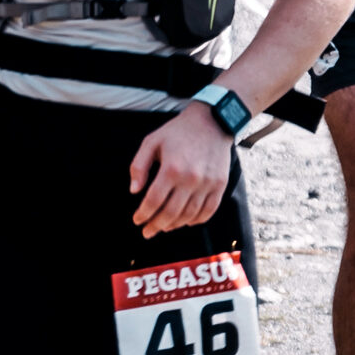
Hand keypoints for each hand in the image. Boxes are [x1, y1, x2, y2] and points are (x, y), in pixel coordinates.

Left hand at [130, 103, 232, 238]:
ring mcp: (208, 184)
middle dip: (156, 226)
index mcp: (172, 168)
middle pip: (171, 213)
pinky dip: (196, 220)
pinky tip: (185, 221)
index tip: (137, 220)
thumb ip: (139, 166)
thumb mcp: (151, 142)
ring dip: (174, 225)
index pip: (154, 201)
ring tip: (164, 227)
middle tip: (147, 232)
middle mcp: (191, 179)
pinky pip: (209, 211)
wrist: (212, 122)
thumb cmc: (178, 132)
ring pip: (189, 215)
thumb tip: (134, 191)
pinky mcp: (220, 185)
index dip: (143, 214)